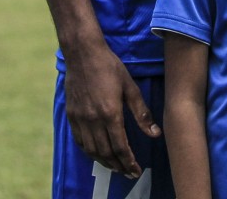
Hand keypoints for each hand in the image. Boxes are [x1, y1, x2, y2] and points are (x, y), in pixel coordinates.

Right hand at [63, 44, 159, 178]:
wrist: (83, 53)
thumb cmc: (110, 67)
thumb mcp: (130, 87)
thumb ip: (141, 113)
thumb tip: (155, 133)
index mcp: (110, 113)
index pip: (121, 147)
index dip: (129, 162)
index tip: (136, 170)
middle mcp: (93, 120)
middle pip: (106, 152)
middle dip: (118, 166)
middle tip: (128, 173)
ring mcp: (80, 118)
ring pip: (92, 150)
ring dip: (104, 162)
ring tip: (115, 167)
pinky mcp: (71, 115)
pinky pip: (80, 141)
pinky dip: (89, 152)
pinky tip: (97, 153)